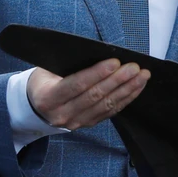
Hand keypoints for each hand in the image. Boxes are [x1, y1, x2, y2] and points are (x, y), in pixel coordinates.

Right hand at [26, 59, 149, 130]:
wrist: (35, 107)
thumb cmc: (44, 81)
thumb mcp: (47, 70)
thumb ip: (68, 64)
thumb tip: (98, 52)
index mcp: (48, 98)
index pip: (76, 85)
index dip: (97, 74)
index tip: (115, 62)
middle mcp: (62, 114)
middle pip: (95, 96)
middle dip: (117, 80)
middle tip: (134, 67)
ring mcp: (76, 122)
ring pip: (106, 105)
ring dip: (127, 89)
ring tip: (142, 76)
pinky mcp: (89, 124)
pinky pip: (111, 112)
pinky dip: (126, 98)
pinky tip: (137, 87)